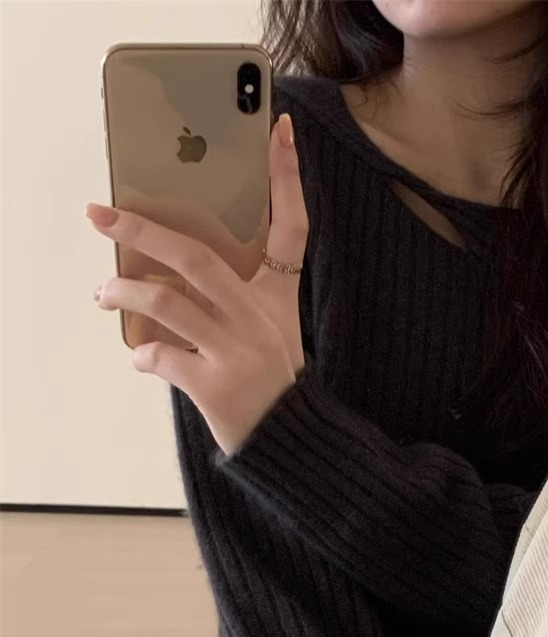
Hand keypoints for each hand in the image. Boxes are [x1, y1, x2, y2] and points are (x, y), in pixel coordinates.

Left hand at [88, 112, 307, 454]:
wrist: (291, 443)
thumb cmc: (273, 384)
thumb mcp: (271, 332)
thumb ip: (233, 298)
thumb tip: (165, 276)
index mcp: (278, 300)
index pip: (291, 228)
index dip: (287, 178)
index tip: (278, 128)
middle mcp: (260, 320)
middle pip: (197, 257)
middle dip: (141, 232)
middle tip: (101, 216)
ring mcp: (238, 352)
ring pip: (165, 303)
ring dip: (122, 296)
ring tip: (103, 297)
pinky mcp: (216, 387)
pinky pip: (161, 357)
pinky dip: (142, 355)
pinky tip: (140, 358)